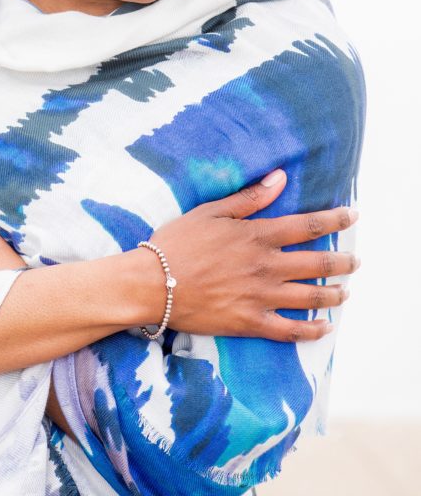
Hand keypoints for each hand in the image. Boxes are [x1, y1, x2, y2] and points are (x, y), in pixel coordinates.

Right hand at [148, 169, 358, 342]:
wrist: (152, 284)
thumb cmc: (177, 243)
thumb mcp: (210, 211)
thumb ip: (249, 198)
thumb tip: (279, 178)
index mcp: (257, 235)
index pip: (308, 225)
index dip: (334, 220)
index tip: (352, 215)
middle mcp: (266, 266)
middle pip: (317, 263)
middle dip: (342, 261)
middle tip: (355, 260)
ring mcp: (261, 297)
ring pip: (310, 297)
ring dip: (334, 294)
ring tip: (346, 292)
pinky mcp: (250, 323)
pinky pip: (290, 330)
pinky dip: (312, 330)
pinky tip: (324, 328)